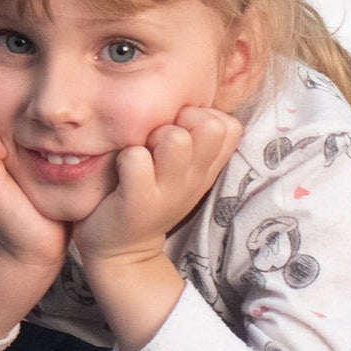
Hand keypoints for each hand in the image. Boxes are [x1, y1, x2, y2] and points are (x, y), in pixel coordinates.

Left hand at [73, 106, 242, 264]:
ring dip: (153, 137)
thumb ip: (194, 136)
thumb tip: (194, 101)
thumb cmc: (149, 192)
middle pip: (210, 125)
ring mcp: (168, 192)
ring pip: (176, 138)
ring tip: (141, 153)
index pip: (229, 124)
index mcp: (206, 167)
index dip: (202, 117)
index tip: (179, 132)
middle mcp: (194, 178)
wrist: (121, 249)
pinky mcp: (137, 202)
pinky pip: (135, 159)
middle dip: (180, 122)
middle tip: (156, 141)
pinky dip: (125, 157)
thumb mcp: (182, 168)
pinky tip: (121, 169)